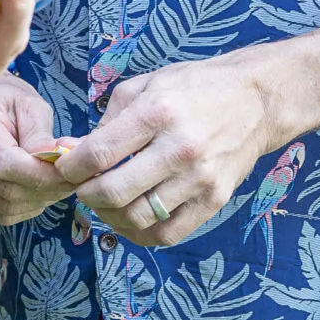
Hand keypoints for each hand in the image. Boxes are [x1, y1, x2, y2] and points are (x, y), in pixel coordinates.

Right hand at [0, 71, 78, 225]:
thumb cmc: (6, 98)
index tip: (71, 175)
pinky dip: (22, 209)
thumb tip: (60, 163)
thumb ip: (41, 137)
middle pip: (7, 190)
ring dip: (36, 202)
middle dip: (46, 191)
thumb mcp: (29, 105)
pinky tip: (34, 194)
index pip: (7, 165)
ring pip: (4, 207)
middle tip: (71, 182)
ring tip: (55, 186)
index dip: (43, 176)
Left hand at [53, 55, 278, 248]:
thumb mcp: (147, 85)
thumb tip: (72, 150)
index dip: (71, 168)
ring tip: (106, 203)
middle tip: (82, 188)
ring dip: (110, 217)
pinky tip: (132, 220)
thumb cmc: (195, 88)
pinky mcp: (215, 200)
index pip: (99, 153)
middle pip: (114, 192)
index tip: (63, 169)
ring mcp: (199, 178)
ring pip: (138, 218)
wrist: (256, 100)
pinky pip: (168, 234)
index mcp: (157, 113)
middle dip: (86, 195)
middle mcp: (179, 148)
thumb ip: (109, 119)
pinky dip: (141, 234)